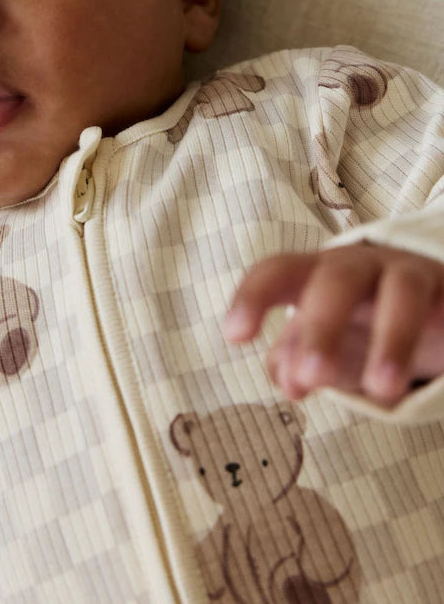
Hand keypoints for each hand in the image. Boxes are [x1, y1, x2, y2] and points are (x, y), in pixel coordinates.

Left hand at [224, 243, 443, 404]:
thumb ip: (296, 359)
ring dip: (390, 339)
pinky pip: (440, 307)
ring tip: (382, 391)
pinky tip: (423, 376)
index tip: (235, 336)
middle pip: (334, 279)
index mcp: (314, 275)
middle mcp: (358, 267)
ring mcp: (407, 274)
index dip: (253, 297)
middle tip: (313, 377)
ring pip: (399, 291)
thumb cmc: (361, 321)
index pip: (277, 272)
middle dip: (321, 326)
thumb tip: (288, 380)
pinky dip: (432, 335)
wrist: (431, 305)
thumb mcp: (323, 344)